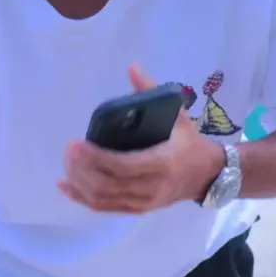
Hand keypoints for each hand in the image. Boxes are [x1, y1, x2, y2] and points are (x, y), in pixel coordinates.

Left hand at [57, 65, 224, 213]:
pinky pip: (105, 208)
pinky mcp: (138, 209)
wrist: (209, 174)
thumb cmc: (190, 142)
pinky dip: (82, 198)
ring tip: (68, 162)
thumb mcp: (178, 115)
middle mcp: (151, 187)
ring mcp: (143, 201)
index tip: (78, 143)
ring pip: (103, 199)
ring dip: (80, 182)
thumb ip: (152, 91)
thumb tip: (132, 67)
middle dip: (83, 168)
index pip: (123, 165)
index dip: (96, 157)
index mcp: (162, 162)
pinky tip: (66, 186)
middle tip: (69, 149)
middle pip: (108, 184)